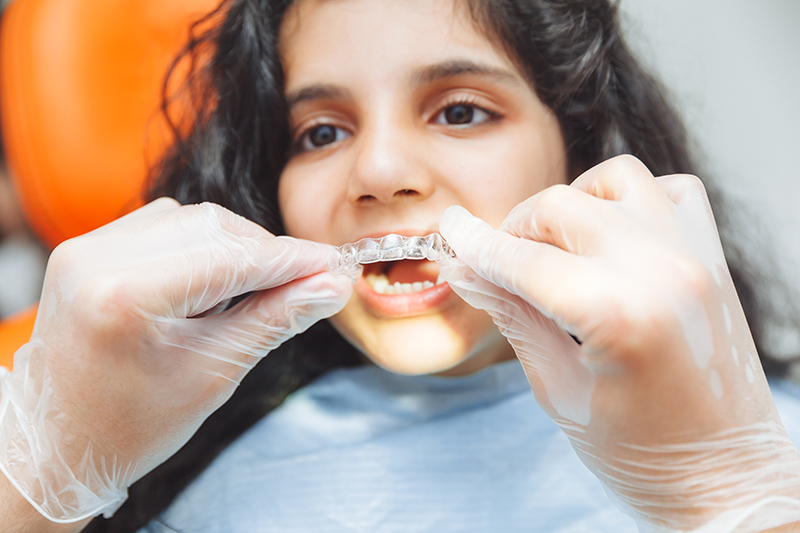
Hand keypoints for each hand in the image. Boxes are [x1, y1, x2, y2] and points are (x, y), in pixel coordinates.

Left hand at [0, 198, 352, 522]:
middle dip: (266, 253)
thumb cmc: (131, 425)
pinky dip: (200, 245)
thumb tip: (332, 286)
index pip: (232, 258)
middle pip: (212, 227)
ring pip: (189, 220)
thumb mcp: (213, 374)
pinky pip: (162, 225)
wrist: (59, 441)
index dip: (293, 259)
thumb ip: (276, 318)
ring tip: (257, 290)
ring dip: (235, 247)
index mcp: (125, 295)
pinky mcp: (85, 248)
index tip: (335, 265)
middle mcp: (96, 258)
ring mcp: (85, 248)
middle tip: (309, 280)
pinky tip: (214, 280)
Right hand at [439, 156, 799, 531]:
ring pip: (617, 178)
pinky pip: (671, 190)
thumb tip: (464, 270)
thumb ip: (512, 317)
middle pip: (561, 206)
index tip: (450, 229)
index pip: (523, 259)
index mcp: (618, 315)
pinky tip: (612, 237)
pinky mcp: (714, 259)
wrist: (724, 476)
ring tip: (557, 246)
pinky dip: (633, 200)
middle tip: (500, 261)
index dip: (476, 243)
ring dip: (574, 202)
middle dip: (517, 228)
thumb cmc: (642, 453)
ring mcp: (696, 257)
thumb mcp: (558, 390)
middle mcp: (663, 271)